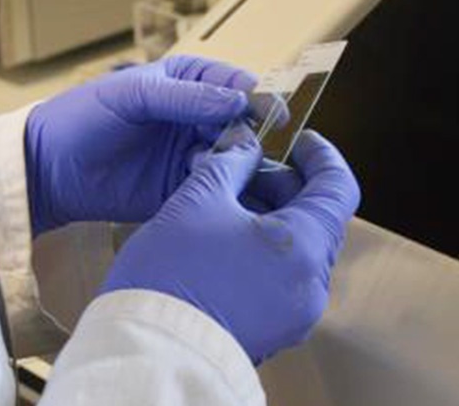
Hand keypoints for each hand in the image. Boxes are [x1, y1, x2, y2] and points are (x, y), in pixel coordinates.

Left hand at [25, 56, 254, 235]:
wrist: (49, 166)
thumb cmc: (84, 116)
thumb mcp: (135, 94)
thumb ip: (186, 97)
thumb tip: (240, 100)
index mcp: (186, 82)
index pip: (233, 85)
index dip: (256, 97)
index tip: (271, 114)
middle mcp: (194, 117)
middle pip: (241, 124)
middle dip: (250, 135)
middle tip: (249, 150)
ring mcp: (189, 154)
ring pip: (234, 158)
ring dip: (240, 165)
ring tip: (232, 172)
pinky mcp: (181, 189)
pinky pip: (214, 188)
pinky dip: (223, 189)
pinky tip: (219, 192)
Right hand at [100, 125, 360, 363]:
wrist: (148, 348)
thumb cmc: (171, 272)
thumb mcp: (197, 200)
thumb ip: (229, 163)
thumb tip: (246, 146)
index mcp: (303, 247)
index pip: (338, 188)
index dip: (321, 155)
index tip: (299, 139)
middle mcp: (310, 284)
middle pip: (317, 218)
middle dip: (283, 185)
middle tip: (245, 166)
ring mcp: (294, 312)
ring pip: (296, 248)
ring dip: (270, 216)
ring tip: (224, 200)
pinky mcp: (273, 327)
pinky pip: (280, 276)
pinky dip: (262, 249)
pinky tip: (223, 236)